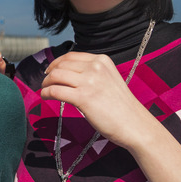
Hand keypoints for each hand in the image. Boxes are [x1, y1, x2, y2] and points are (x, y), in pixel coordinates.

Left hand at [41, 51, 158, 148]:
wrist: (135, 125)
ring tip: (45, 90)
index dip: (56, 63)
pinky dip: (46, 93)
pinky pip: (55, 91)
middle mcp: (95, 68)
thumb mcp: (109, 79)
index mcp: (102, 61)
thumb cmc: (121, 106)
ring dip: (46, 83)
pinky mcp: (83, 98)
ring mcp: (89, 82)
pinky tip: (46, 97)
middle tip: (45, 83)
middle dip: (49, 74)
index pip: (70, 56)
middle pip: (61, 65)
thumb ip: (91, 73)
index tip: (50, 70)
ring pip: (55, 76)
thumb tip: (66, 72)